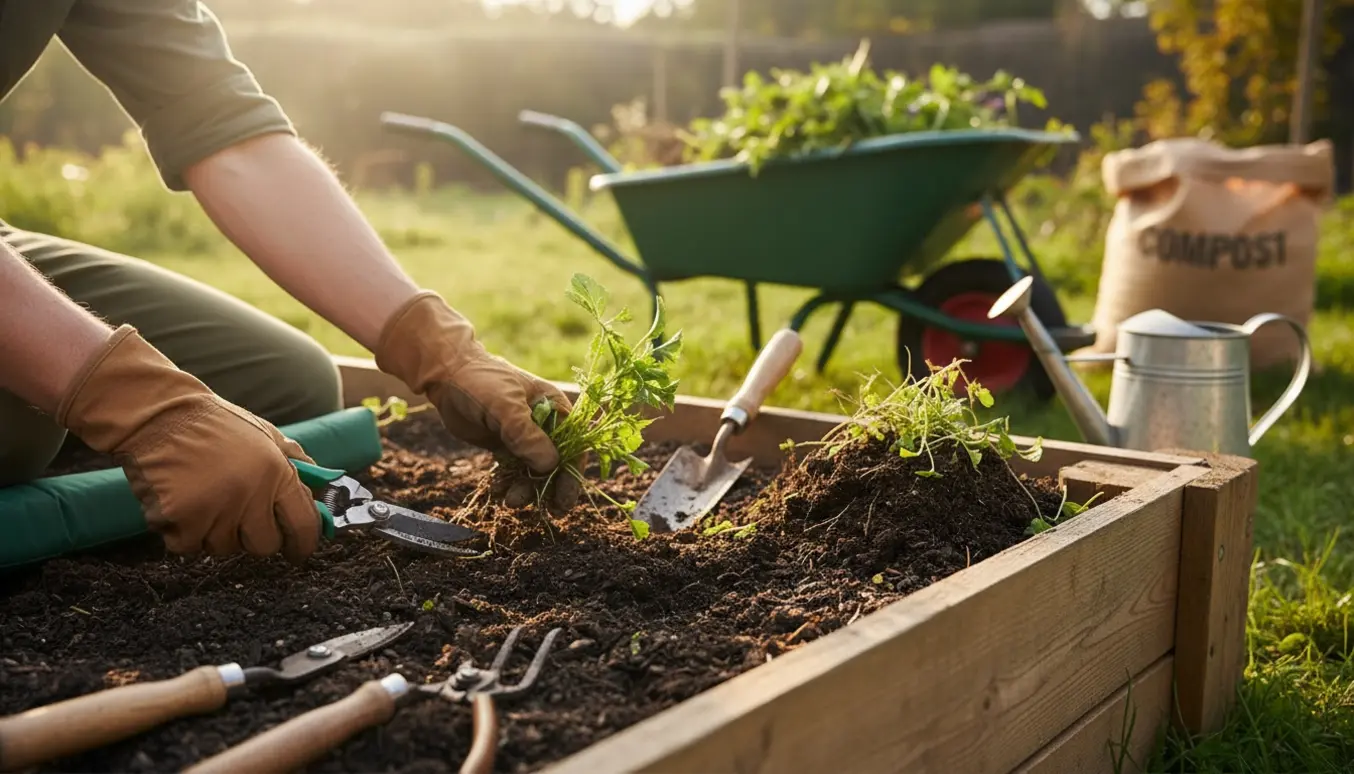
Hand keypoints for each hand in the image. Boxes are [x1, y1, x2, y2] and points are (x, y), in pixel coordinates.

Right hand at [56, 326, 320, 561]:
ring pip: (224, 548)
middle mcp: (250, 494)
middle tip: (239, 516)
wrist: (157, 414)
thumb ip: (296, 463)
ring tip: (204, 496)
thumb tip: (323, 492)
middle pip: (265, 546)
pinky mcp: (179, 520)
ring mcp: (214, 509)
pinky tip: (180, 502)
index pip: (303, 525)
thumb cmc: (214, 424)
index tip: (299, 551)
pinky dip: (183, 533)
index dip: (303, 544)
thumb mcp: (266, 434)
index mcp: (276, 472)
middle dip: (255, 537)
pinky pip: (188, 546)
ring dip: (216, 532)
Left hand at [374, 291, 583, 510]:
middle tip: (542, 510)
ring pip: (534, 471)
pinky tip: (498, 491)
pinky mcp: (506, 446)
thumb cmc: (481, 382)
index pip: (575, 446)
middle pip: (557, 464)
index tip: (564, 500)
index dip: (572, 475)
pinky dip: (509, 484)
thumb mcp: (505, 406)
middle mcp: (545, 425)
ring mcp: (525, 437)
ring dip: (527, 489)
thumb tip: (550, 465)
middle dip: (549, 487)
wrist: (447, 376)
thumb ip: (526, 435)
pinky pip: (513, 471)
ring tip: (511, 501)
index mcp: (556, 408)